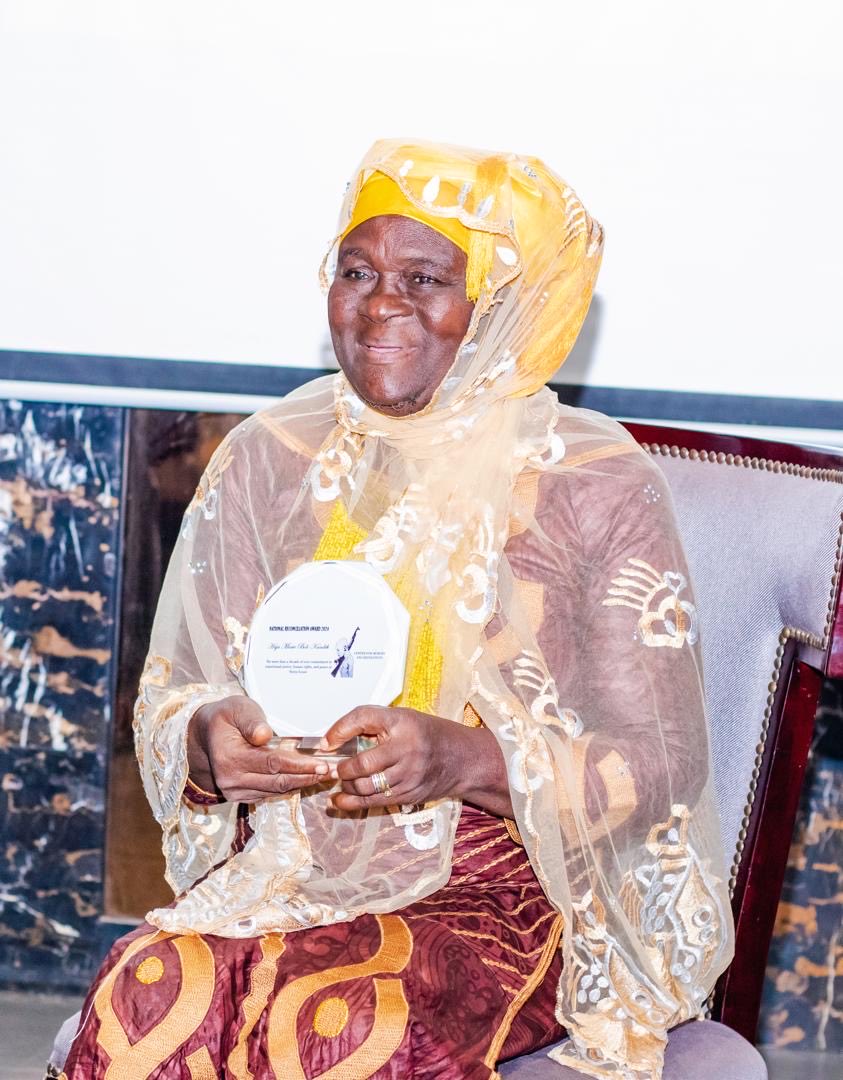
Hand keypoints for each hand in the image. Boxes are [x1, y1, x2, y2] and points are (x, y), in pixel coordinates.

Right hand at [187, 695, 327, 801]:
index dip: (299, 765)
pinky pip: (270, 793)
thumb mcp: (237, 708)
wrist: (205, 735)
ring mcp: (235, 791)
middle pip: (277, 782)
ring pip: (275, 790)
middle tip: (332, 771)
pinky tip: (306, 778)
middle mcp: (230, 780)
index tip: (322, 763)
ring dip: (302, 783)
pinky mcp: (240, 796)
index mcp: (229, 758)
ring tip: (325, 774)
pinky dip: (289, 786)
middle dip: (307, 777)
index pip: (272, 764)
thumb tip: (264, 735)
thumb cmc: (225, 717)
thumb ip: (251, 720)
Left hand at [320, 705, 468, 811]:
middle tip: (333, 768)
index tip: (325, 743)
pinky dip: (353, 802)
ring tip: (341, 781)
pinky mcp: (410, 793)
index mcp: (402, 722)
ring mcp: (409, 774)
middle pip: (362, 762)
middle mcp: (407, 747)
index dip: (339, 730)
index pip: (363, 718)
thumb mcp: (403, 719)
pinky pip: (375, 801)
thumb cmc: (425, 734)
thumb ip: (373, 725)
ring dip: (347, 786)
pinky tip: (340, 801)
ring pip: (366, 785)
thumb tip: (333, 740)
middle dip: (342, 768)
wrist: (461, 758)